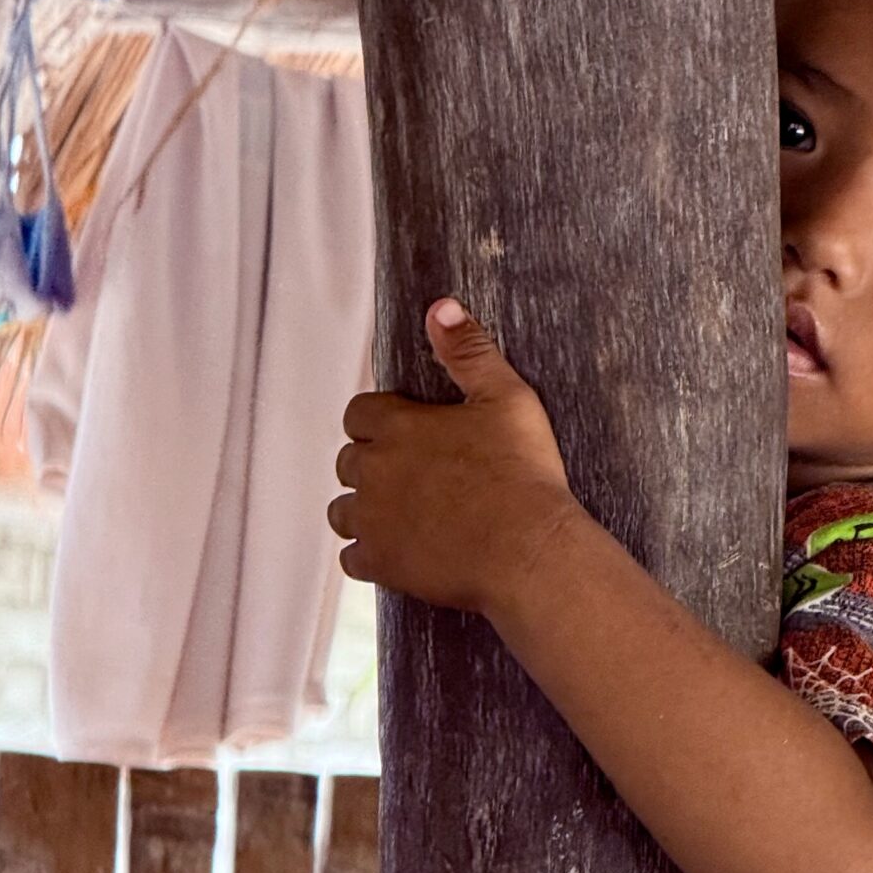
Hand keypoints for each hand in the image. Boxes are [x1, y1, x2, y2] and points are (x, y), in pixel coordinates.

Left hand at [328, 298, 576, 614]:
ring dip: (364, 510)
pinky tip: (396, 554)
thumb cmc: (523, 477)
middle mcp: (374, 471)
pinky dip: (369, 556)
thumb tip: (441, 309)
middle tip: (411, 476)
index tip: (403, 433)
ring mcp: (373, 520)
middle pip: (348, 462)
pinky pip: (352, 559)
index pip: (359, 413)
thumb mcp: (507, 399)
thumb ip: (469, 352)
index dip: (378, 422)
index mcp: (398, 426)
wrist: (529, 551)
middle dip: (372, 466)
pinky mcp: (381, 563)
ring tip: (400, 516)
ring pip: (342, 511)